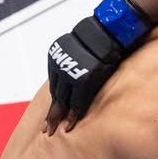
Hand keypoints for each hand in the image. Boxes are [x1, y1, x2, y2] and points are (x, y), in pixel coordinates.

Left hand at [44, 0, 151, 132]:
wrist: (110, 29)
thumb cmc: (102, 35)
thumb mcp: (82, 47)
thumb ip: (77, 61)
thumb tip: (79, 71)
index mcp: (57, 56)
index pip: (55, 84)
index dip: (54, 99)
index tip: (50, 111)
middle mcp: (60, 65)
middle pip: (55, 94)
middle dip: (52, 112)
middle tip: (47, 128)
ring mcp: (71, 73)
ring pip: (63, 100)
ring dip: (60, 116)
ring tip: (56, 130)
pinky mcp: (83, 80)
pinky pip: (77, 101)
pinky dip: (74, 114)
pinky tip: (70, 125)